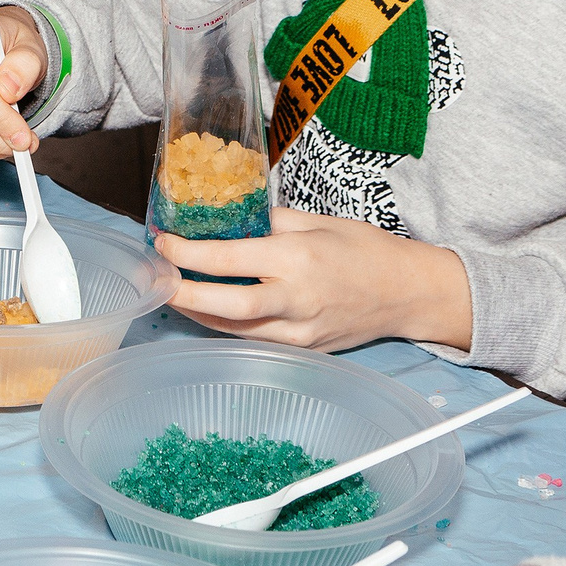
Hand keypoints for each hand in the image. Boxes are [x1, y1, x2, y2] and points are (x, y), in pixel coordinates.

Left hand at [157, 203, 474, 352]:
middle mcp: (296, 300)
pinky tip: (205, 309)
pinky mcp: (303, 349)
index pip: (230, 259)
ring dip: (196, 311)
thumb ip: (269, 221)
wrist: (409, 293)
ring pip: (233, 329)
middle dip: (182, 292)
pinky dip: (224, 325)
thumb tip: (225, 215)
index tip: (162, 242)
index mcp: (298, 259)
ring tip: (170, 291)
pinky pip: (252, 339)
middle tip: (155, 277)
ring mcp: (300, 332)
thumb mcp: (316, 221)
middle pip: (225, 305)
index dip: (188, 253)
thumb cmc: (365, 249)